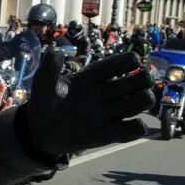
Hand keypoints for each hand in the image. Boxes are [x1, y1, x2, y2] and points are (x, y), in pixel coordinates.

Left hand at [16, 47, 154, 161]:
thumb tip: (56, 51)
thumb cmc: (44, 103)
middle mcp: (105, 92)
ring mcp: (108, 113)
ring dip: (145, 99)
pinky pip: (134, 129)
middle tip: (139, 83)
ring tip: (135, 101)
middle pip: (138, 80)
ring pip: (141, 102)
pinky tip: (126, 125)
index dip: (130, 60)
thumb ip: (48, 68)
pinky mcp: (108, 133)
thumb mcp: (42, 84)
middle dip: (144, 78)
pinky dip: (138, 127)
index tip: (134, 61)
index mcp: (92, 77)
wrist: (40, 131)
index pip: (119, 63)